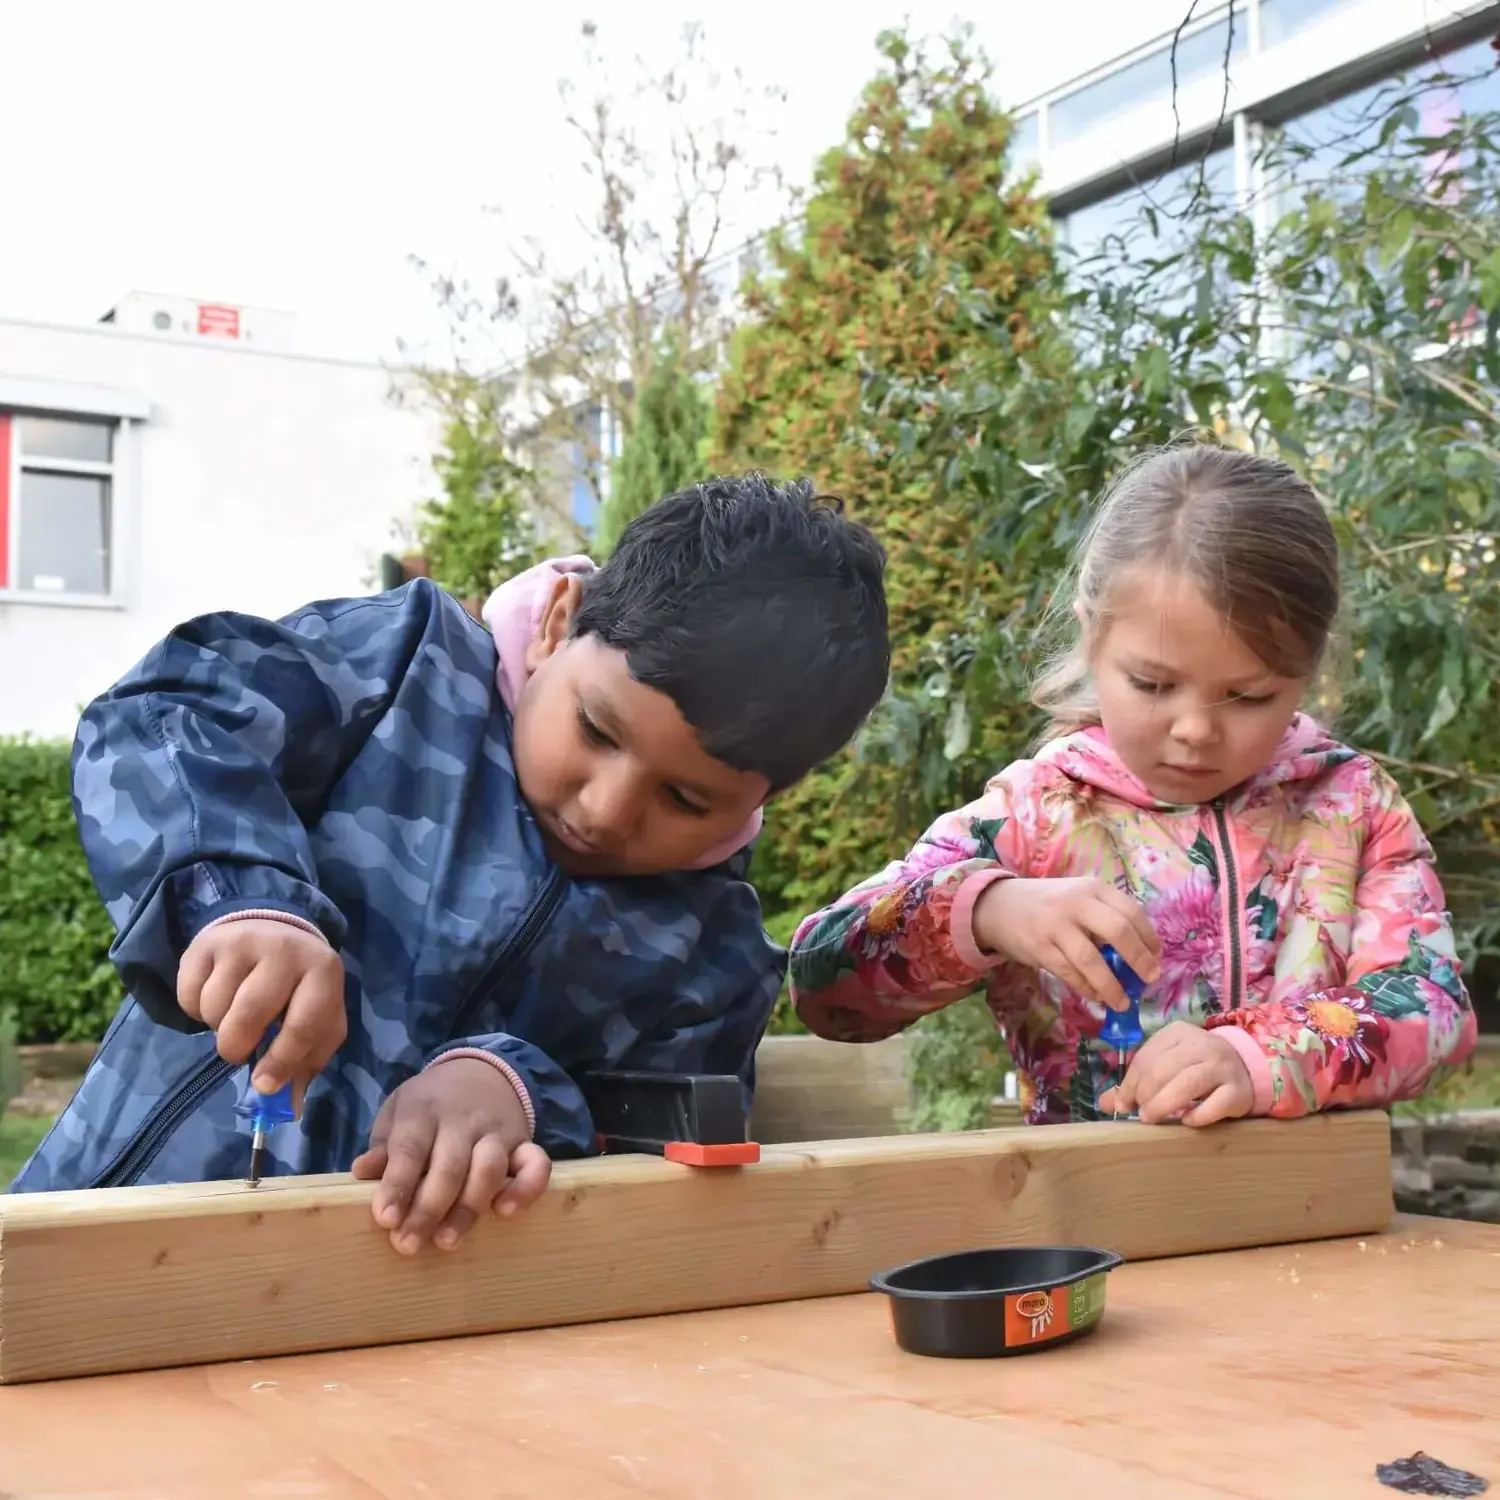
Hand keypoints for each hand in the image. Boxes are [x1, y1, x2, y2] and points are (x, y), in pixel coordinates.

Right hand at [178, 918, 345, 1107]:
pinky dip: (195, 1011)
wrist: (273, 929)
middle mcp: (284, 951)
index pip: (302, 1025)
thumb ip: (308, 1060)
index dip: (282, 1062)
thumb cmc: (299, 987)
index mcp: (322, 971)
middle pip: (248, 1018)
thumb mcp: (319, 1018)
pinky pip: (188, 996)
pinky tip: (217, 996)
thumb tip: (288, 1107)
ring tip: (234, 1015)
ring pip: (214, 1008)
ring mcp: (243, 942)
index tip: (264, 1085)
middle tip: (240, 1051)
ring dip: (218, 1027)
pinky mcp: (207, 943)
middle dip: (238, 1048)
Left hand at [351, 1058, 551, 1253]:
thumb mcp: (398, 1112)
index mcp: (424, 1111)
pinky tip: (506, 1212)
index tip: (385, 1219)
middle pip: (449, 1166)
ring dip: (468, 1208)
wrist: (481, 1071)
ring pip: (488, 1169)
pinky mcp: (524, 1143)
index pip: (411, 1147)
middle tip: (407, 1244)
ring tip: (446, 1241)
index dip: (398, 1184)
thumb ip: (384, 1144)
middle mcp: (463, 1120)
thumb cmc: (429, 1104)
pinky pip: (536, 1165)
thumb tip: (363, 1172)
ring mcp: (497, 1131)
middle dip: (428, 1209)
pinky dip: (526, 1188)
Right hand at [971, 877, 1160, 1010]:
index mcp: (1092, 888)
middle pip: (1117, 930)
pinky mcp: (1039, 948)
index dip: (1149, 937)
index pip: (1130, 911)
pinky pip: (1069, 973)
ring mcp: (1055, 926)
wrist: (999, 906)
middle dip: (1139, 959)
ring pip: (1092, 960)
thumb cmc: (1049, 905)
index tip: (1157, 957)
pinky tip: (1097, 996)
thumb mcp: (1078, 898)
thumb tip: (1139, 956)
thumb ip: (1104, 917)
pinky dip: (1087, 988)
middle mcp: (1075, 903)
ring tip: (1123, 1003)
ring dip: (1111, 985)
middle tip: (1150, 979)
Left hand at [1098, 1022, 1253, 1126]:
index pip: (1147, 1057)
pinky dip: (1197, 1115)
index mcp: (1177, 1033)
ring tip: (1150, 1118)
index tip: (1121, 1104)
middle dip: (1144, 1093)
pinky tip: (1186, 1122)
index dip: (1129, 1083)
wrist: (1244, 1069)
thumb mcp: (1167, 1065)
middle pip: (1164, 1069)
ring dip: (1163, 1104)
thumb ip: (1137, 1082)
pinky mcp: (1238, 1090)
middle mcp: (1201, 1044)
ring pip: (1188, 1083)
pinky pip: (1215, 1104)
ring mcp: (1222, 1066)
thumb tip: (1105, 1104)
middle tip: (1139, 1113)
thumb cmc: (1196, 1067)